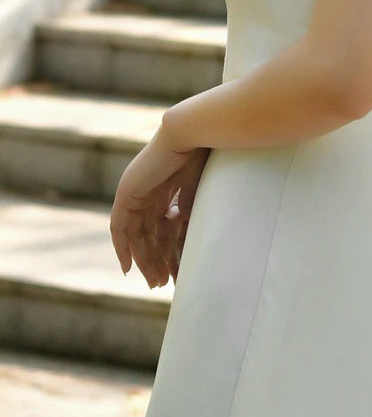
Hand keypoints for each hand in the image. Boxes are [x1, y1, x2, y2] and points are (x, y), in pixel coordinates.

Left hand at [110, 124, 210, 287]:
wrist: (195, 133)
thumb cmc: (206, 153)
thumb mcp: (198, 188)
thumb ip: (188, 208)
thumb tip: (186, 233)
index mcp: (165, 187)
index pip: (163, 226)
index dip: (169, 249)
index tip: (176, 270)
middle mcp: (147, 191)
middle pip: (148, 234)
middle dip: (156, 260)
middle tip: (162, 283)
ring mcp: (135, 192)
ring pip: (136, 235)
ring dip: (144, 259)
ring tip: (153, 281)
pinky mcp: (127, 193)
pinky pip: (120, 227)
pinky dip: (123, 247)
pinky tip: (129, 267)